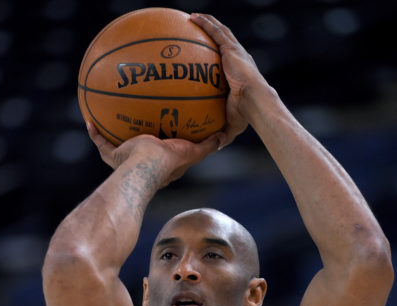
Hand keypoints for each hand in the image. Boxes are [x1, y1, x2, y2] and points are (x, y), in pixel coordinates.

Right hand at [86, 123, 220, 186]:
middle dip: (135, 134)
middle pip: (138, 145)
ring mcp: (125, 159)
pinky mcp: (113, 156)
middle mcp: (141, 160)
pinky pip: (101, 143)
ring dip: (111, 134)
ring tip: (108, 115)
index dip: (161, 141)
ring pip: (116, 144)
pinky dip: (94, 133)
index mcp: (160, 161)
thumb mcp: (191, 152)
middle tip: (135, 118)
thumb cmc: (167, 161)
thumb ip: (206, 146)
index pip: (161, 150)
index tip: (161, 128)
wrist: (144, 167)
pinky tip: (89, 121)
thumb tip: (222, 137)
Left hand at [190, 13, 265, 147]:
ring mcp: (235, 52)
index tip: (205, 53)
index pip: (225, 61)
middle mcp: (238, 59)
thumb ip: (222, 133)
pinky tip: (192, 17)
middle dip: (210, 32)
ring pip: (220, 31)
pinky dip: (205, 23)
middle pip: (222, 41)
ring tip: (192, 17)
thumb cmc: (247, 115)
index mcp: (238, 74)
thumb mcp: (232, 125)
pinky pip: (215, 31)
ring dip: (207, 23)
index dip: (217, 54)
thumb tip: (215, 146)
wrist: (256, 103)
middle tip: (195, 29)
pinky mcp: (232, 49)